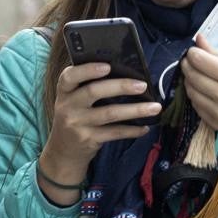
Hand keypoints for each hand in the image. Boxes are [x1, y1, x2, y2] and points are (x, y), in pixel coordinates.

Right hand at [38, 62, 160, 204]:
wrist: (63, 152)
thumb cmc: (74, 117)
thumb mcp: (71, 100)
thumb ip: (86, 86)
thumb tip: (124, 74)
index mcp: (64, 91)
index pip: (69, 77)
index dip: (87, 70)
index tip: (107, 66)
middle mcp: (68, 107)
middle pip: (94, 92)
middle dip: (120, 86)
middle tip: (142, 85)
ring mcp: (78, 124)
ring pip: (110, 113)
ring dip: (135, 110)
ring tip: (155, 107)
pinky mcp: (89, 140)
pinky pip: (115, 132)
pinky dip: (132, 130)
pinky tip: (145, 127)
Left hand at [181, 34, 217, 167]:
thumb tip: (199, 39)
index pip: (200, 61)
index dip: (193, 53)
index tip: (194, 50)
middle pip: (192, 75)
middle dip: (188, 64)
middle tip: (192, 60)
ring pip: (190, 90)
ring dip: (190, 80)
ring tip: (197, 74)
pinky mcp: (215, 124)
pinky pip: (195, 105)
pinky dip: (196, 95)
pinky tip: (203, 90)